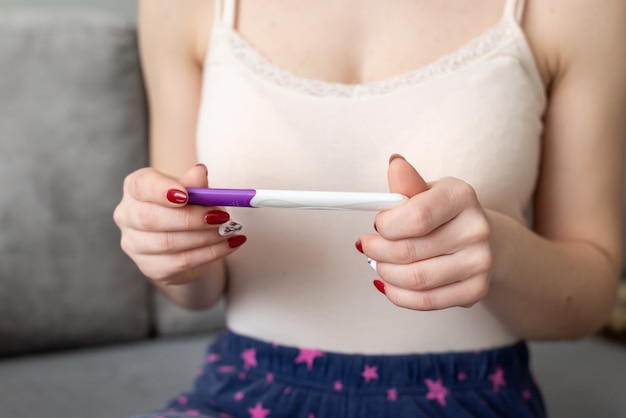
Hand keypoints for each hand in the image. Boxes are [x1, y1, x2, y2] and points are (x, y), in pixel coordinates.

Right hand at [113, 164, 245, 284]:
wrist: (185, 242)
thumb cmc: (185, 208)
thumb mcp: (193, 192)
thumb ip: (194, 184)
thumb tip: (199, 171)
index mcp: (135, 188)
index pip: (141, 185)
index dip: (161, 190)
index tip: (186, 195)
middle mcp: (127, 216)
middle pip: (151, 218)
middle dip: (190, 218)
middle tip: (220, 216)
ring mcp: (135, 245)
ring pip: (167, 243)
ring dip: (205, 237)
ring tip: (230, 230)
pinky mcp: (150, 267)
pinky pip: (181, 262)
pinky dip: (210, 253)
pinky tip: (229, 244)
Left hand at [357, 155, 491, 309]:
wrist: (480, 238)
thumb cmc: (444, 213)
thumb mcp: (426, 192)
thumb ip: (407, 184)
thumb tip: (395, 164)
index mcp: (461, 196)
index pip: (415, 217)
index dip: (386, 226)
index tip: (376, 225)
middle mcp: (476, 229)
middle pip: (409, 251)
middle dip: (377, 251)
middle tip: (367, 247)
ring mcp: (479, 263)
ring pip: (415, 279)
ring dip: (385, 273)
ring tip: (378, 263)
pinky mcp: (476, 290)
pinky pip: (426, 301)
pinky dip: (398, 294)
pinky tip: (389, 282)